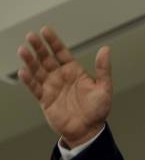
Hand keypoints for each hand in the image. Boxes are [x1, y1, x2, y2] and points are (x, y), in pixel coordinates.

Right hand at [17, 26, 111, 147]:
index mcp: (74, 71)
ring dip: (30, 60)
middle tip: (31, 36)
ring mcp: (51, 87)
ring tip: (23, 50)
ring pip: (37, 70)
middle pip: (46, 58)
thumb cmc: (98, 110)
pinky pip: (34, 88)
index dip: (53, 41)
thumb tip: (106, 49)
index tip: (45, 30)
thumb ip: (103, 68)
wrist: (88, 130)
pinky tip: (23, 71)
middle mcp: (61, 77)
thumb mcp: (104, 87)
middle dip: (38, 47)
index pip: (61, 52)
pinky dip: (28, 80)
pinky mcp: (45, 99)